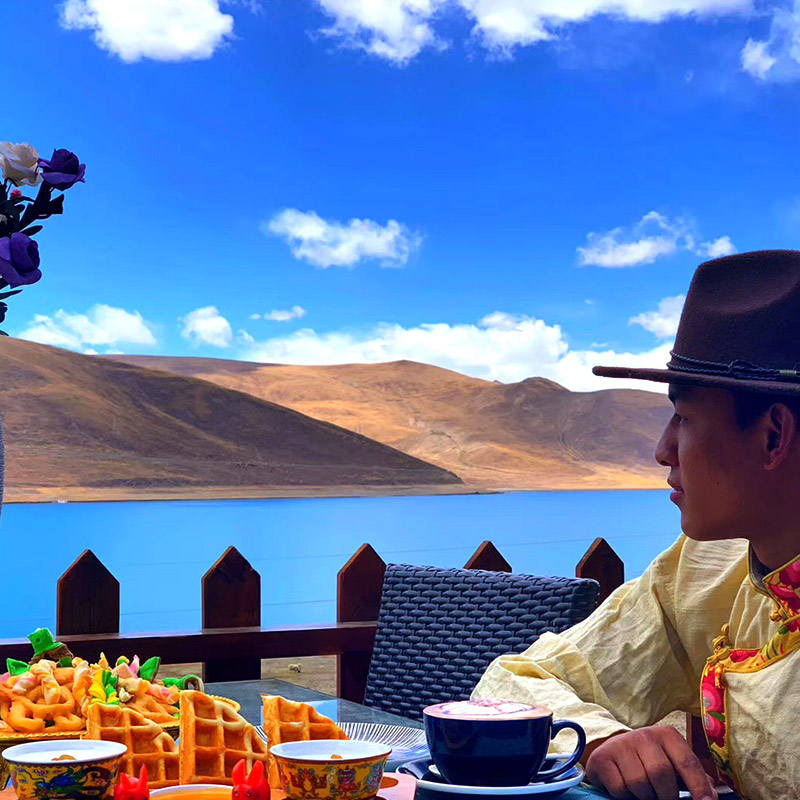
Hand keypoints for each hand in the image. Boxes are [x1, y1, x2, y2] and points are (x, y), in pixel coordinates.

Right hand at [585, 726, 717, 799]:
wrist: (613, 750)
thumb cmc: (650, 761)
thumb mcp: (673, 762)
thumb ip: (694, 777)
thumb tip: (711, 796)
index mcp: (667, 736)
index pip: (687, 762)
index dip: (698, 786)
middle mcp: (644, 735)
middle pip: (661, 774)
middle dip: (666, 795)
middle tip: (663, 797)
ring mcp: (621, 745)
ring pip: (640, 783)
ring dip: (645, 796)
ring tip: (645, 792)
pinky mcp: (603, 757)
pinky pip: (620, 788)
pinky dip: (626, 795)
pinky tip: (627, 788)